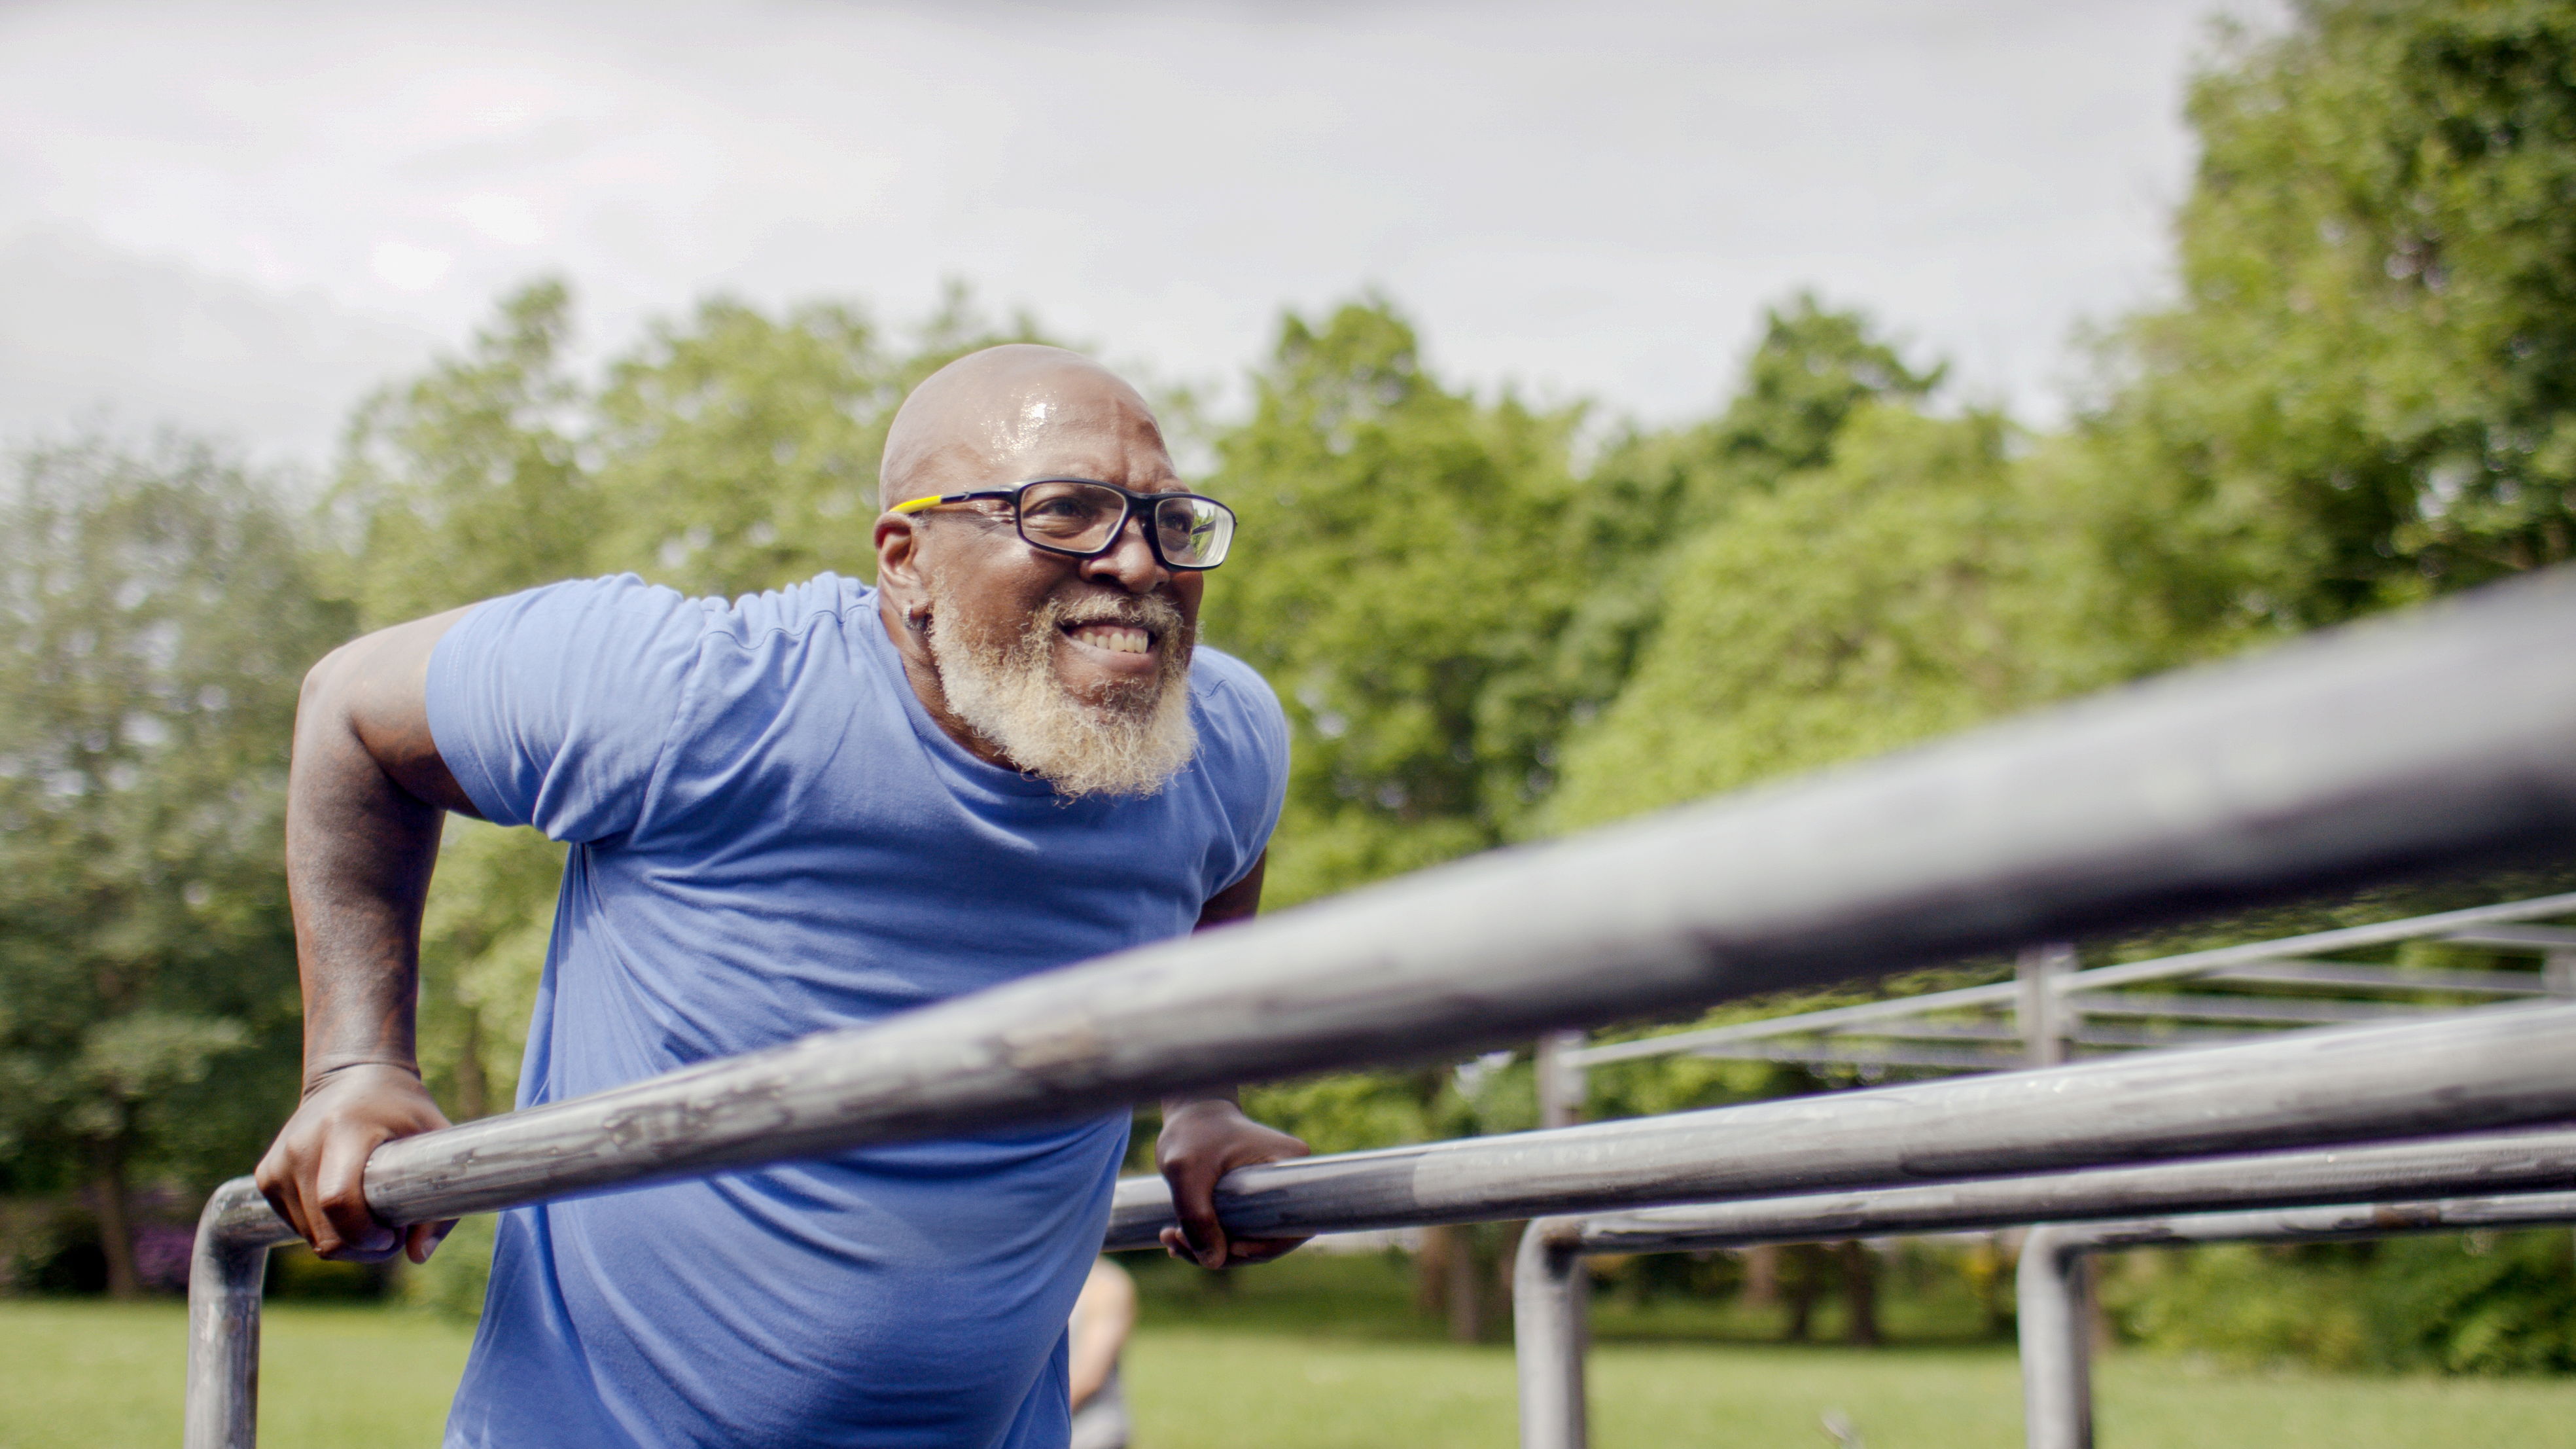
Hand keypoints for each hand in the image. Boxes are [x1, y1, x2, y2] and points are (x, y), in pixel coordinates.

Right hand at [254, 1063, 454, 1262]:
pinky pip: (298, 1225)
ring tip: (371, 1212)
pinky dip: (325, 1228)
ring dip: (345, 1240)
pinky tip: (346, 1204)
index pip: (338, 1200)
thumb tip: (419, 1256)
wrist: (351, 1076)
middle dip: (363, 1247)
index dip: (366, 1234)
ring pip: (312, 1237)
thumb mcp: (435, 1139)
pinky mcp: (266, 1176)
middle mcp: (302, 1146)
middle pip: (324, 1233)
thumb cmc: (402, 1109)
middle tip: (392, 1232)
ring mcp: (278, 1163)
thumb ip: (438, 1200)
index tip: (394, 1235)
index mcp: (344, 1130)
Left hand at [1154, 1097, 1310, 1269]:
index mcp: (1289, 1165)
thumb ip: (1195, 1214)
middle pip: (1268, 1238)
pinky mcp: (1255, 1199)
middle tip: (1176, 1241)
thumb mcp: (1185, 1170)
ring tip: (1171, 1237)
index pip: (1292, 1226)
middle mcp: (1289, 1181)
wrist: (1188, 1114)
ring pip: (1249, 1239)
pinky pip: (1240, 1231)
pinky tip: (1178, 1237)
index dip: (1262, 1247)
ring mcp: (1273, 1191)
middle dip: (1224, 1252)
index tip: (1225, 1247)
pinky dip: (1210, 1239)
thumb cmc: (1190, 1133)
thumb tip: (1214, 1261)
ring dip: (1210, 1248)